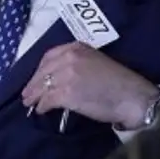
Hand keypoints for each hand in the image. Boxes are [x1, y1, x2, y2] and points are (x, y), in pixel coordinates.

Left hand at [21, 42, 159, 129]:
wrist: (133, 97)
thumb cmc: (120, 82)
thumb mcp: (96, 62)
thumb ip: (77, 64)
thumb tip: (59, 78)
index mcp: (77, 47)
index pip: (49, 56)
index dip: (39, 69)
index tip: (36, 78)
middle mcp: (69, 57)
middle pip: (43, 71)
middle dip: (33, 84)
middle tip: (26, 94)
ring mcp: (66, 74)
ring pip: (42, 86)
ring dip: (34, 96)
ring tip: (30, 104)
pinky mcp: (66, 93)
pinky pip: (47, 100)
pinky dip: (42, 106)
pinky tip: (42, 111)